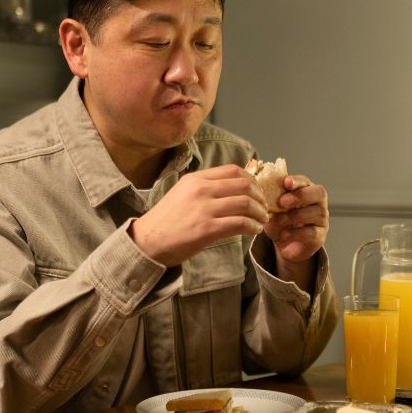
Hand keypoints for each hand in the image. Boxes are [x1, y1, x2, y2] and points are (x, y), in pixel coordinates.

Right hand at [130, 165, 267, 266]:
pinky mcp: (206, 229)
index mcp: (196, 179)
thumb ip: (206, 188)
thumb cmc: (167, 221)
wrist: (147, 242)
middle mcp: (201, 190)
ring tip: (262, 220)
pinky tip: (254, 230)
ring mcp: (204, 209)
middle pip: (244, 185)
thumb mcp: (183, 194)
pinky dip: (253, 226)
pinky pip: (240, 223)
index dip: (252, 180)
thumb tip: (234, 188)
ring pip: (246, 203)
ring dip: (260, 212)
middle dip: (260, 197)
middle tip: (264, 207)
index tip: (258, 191)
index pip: (233, 170)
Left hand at [264, 173, 329, 263]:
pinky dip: (296, 233)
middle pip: (319, 193)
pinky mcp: (320, 237)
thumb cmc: (280, 222)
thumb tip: (259, 190)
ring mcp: (322, 220)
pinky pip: (312, 233)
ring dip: (295, 215)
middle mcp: (318, 203)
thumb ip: (271, 198)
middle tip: (282, 202)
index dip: (297, 181)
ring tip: (279, 220)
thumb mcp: (273, 209)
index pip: (306, 181)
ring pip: (317, 213)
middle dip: (300, 196)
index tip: (286, 182)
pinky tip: (284, 234)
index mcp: (307, 191)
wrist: (285, 245)